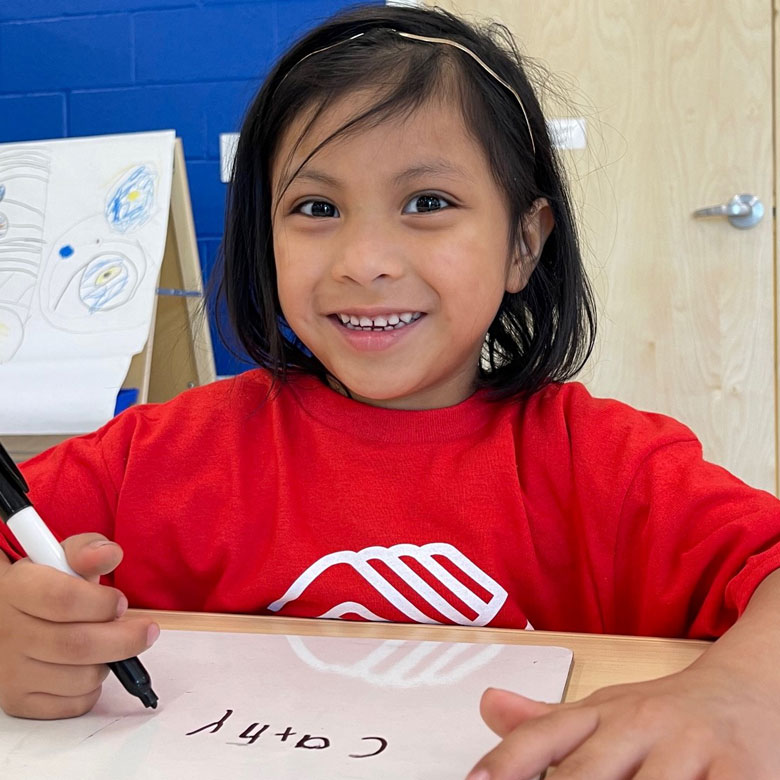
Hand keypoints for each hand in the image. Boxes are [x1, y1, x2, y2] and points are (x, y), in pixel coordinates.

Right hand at [0, 533, 157, 718]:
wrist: (13, 617)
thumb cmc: (48, 586)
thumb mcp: (64, 559)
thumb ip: (88, 551)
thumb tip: (110, 554)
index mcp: (17, 589)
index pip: (64, 600)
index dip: (102, 603)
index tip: (121, 602)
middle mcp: (7, 633)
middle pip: (78, 645)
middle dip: (125, 639)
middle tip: (146, 631)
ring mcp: (10, 672)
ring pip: (80, 678)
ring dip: (109, 662)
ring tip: (109, 645)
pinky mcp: (19, 701)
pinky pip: (73, 704)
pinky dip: (95, 688)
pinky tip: (91, 666)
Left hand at [466, 664, 779, 778]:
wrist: (749, 686)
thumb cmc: (666, 712)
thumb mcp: (607, 712)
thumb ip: (548, 722)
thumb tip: (486, 704)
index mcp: (602, 713)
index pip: (545, 736)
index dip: (507, 761)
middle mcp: (640, 724)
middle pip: (586, 773)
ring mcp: (691, 745)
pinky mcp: (745, 768)